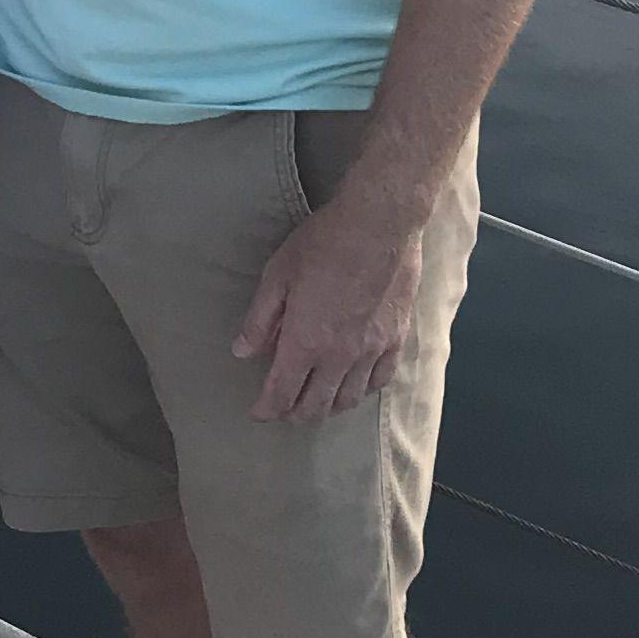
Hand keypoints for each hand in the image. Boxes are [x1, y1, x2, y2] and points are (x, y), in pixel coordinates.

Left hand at [232, 191, 426, 423]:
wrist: (380, 223)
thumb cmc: (324, 243)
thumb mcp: (278, 275)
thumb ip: (260, 319)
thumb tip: (242, 351)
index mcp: (305, 342)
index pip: (281, 393)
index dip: (266, 409)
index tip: (257, 412)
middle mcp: (339, 356)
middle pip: (315, 406)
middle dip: (294, 414)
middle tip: (283, 411)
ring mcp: (371, 351)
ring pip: (348, 399)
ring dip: (328, 409)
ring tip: (316, 405)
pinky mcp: (396, 339)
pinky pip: (380, 380)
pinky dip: (363, 391)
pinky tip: (355, 387)